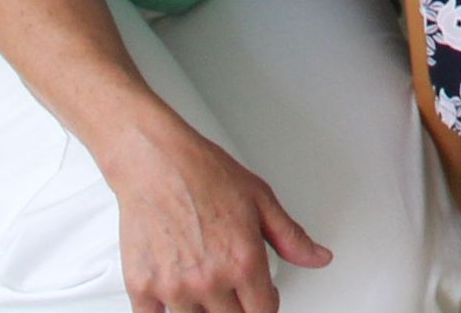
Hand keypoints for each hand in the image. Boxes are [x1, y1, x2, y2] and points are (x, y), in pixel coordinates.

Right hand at [113, 119, 328, 312]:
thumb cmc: (204, 173)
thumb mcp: (261, 200)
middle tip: (231, 286)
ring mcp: (174, 287)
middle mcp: (210, 280)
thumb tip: (318, 257)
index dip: (266, 305)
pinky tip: (173, 294)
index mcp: (243, 262)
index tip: (259, 296)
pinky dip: (165, 312)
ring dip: (202, 308)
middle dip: (237, 307)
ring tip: (202, 282)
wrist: (157, 161)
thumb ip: (292, 237)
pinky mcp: (142, 287)